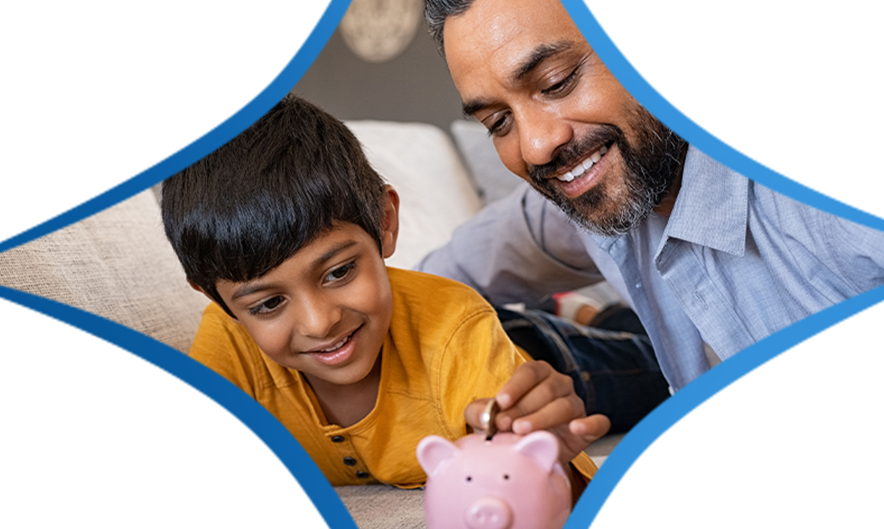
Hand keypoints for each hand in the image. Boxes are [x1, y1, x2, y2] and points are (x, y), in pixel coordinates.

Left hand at [465, 361, 610, 463]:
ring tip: (523, 431)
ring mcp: (576, 404)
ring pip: (565, 405)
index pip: (530, 371)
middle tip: (505, 425)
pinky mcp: (590, 427)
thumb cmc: (510, 427)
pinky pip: (598, 422)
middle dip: (523, 407)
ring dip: (543, 417)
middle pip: (546, 389)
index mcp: (538, 374)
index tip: (501, 402)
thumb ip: (480, 412)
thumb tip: (483, 415)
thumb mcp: (490, 418)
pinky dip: (589, 424)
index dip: (516, 386)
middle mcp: (560, 385)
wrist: (532, 452)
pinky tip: (576, 429)